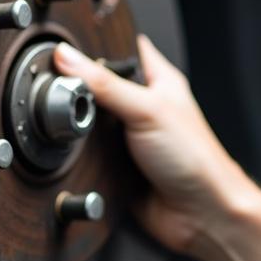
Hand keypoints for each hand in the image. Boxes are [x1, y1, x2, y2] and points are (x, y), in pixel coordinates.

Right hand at [53, 35, 253, 257]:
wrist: (199, 215)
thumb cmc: (195, 160)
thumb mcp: (147, 110)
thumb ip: (106, 84)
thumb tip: (68, 58)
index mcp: (159, 81)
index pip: (123, 50)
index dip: (96, 46)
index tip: (66, 45)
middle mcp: (143, 107)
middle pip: (99, 86)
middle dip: (79, 87)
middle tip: (60, 87)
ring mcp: (129, 137)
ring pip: (89, 120)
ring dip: (77, 123)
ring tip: (67, 121)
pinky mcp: (117, 164)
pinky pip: (88, 153)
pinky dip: (78, 152)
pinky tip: (74, 150)